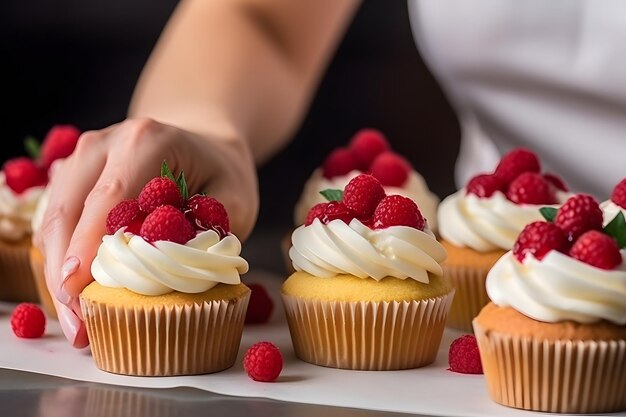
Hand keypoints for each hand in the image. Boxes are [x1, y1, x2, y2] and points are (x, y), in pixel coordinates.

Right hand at [34, 118, 257, 346]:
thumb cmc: (221, 173)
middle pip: (67, 209)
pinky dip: (61, 261)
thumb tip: (171, 265)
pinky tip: (75, 296)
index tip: (77, 290)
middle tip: (76, 324)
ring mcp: (84, 158)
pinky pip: (56, 221)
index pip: (109, 197)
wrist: (206, 145)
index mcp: (146, 142)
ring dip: (57, 272)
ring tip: (75, 321)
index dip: (89, 246)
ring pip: (52, 218)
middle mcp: (106, 144)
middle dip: (64, 272)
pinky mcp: (74, 176)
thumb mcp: (234, 198)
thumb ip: (210, 227)